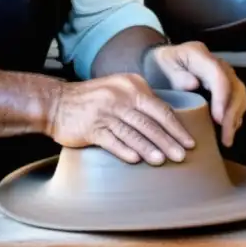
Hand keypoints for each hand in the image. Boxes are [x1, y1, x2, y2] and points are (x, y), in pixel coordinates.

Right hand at [46, 73, 194, 165]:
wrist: (56, 102)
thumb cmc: (91, 100)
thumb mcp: (118, 90)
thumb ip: (140, 101)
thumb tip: (168, 123)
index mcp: (131, 84)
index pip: (160, 108)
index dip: (176, 127)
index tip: (189, 142)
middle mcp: (119, 96)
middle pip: (150, 122)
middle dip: (169, 141)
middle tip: (182, 156)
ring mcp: (104, 112)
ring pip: (134, 133)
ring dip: (150, 149)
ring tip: (163, 161)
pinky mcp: (91, 128)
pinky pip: (112, 141)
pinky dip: (125, 151)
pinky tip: (136, 161)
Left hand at [145, 41, 245, 147]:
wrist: (160, 62)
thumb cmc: (160, 65)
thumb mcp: (162, 65)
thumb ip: (176, 74)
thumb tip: (194, 84)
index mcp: (200, 54)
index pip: (218, 76)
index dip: (221, 98)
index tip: (218, 120)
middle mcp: (217, 63)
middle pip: (235, 87)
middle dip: (232, 114)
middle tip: (226, 137)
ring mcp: (224, 74)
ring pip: (239, 95)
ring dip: (235, 118)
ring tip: (227, 139)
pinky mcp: (226, 85)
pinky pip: (237, 101)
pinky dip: (234, 117)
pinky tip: (227, 132)